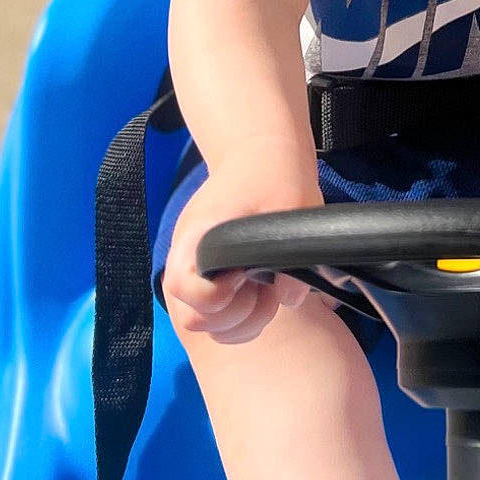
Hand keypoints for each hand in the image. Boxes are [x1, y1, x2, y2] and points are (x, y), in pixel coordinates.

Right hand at [163, 168, 322, 345]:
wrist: (259, 153)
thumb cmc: (274, 173)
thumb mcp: (295, 205)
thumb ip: (292, 252)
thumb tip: (288, 298)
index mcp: (198, 235)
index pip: (184, 287)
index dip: (217, 295)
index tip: (245, 275)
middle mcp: (187, 257)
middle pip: (192, 318)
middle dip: (234, 316)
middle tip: (262, 289)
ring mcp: (195, 269)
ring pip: (205, 326)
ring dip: (240, 322)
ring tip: (265, 293)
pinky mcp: (208, 277)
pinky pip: (216, 319)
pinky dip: (240, 321)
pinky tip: (262, 296)